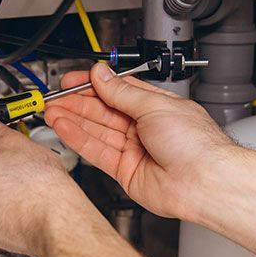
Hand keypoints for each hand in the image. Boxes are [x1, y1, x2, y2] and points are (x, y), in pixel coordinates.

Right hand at [44, 62, 234, 220]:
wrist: (203, 181)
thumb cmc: (195, 144)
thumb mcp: (155, 105)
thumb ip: (122, 92)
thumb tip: (102, 75)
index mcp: (156, 106)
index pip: (117, 91)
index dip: (93, 85)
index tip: (72, 80)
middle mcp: (143, 128)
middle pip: (103, 111)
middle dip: (78, 102)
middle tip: (55, 96)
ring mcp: (134, 150)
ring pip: (96, 131)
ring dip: (73, 119)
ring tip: (52, 110)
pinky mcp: (125, 171)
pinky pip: (96, 152)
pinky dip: (79, 139)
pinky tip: (64, 127)